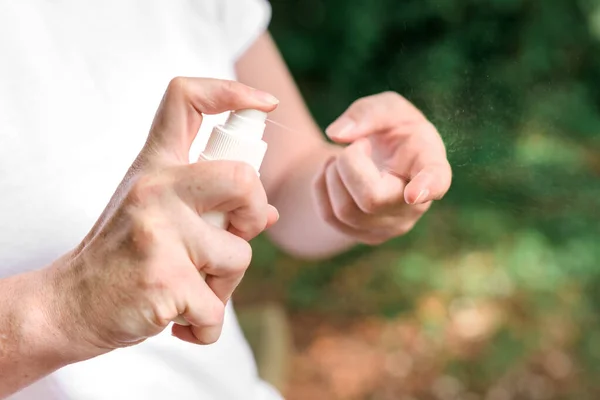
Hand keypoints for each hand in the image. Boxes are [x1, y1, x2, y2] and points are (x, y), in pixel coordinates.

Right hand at [45, 77, 279, 360]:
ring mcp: (159, 232)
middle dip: (254, 213)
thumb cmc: (120, 257)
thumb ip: (207, 204)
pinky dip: (205, 327)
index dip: (232, 91)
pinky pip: (216, 309)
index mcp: (153, 166)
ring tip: (187, 290)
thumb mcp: (153, 213)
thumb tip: (269, 213)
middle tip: (235, 235)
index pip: (187, 99)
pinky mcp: (164, 280)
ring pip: (239, 255)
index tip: (264, 105)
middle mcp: (155, 188)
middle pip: (243, 178)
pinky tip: (176, 321)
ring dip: (224, 286)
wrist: (67, 305)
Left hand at [314, 91, 450, 244]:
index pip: (435, 179)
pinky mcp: (368, 236)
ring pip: (345, 211)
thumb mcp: (386, 107)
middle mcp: (416, 204)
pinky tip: (334, 173)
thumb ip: (367, 113)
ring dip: (333, 174)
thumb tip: (337, 135)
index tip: (414, 194)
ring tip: (346, 156)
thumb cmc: (391, 130)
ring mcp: (393, 226)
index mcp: (429, 163)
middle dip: (348, 163)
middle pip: (371, 199)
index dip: (426, 187)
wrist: (381, 157)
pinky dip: (321, 187)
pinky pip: (329, 217)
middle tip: (358, 145)